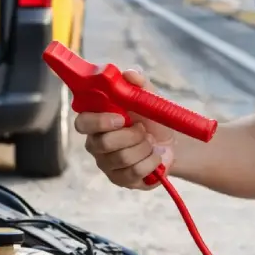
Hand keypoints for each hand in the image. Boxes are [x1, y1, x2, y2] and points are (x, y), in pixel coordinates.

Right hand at [74, 67, 176, 188]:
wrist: (172, 142)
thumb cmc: (152, 118)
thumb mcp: (149, 97)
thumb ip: (138, 83)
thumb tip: (129, 74)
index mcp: (97, 120)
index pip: (82, 122)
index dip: (99, 121)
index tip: (121, 117)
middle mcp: (96, 143)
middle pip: (103, 143)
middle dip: (131, 135)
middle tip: (143, 129)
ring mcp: (107, 164)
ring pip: (122, 158)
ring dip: (145, 147)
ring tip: (150, 142)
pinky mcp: (120, 180)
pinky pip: (134, 173)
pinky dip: (152, 162)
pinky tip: (155, 156)